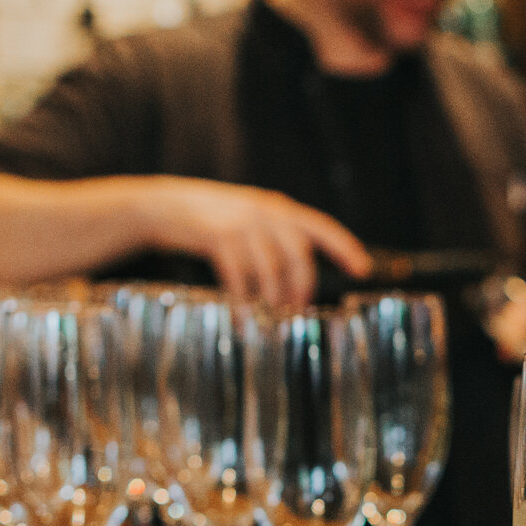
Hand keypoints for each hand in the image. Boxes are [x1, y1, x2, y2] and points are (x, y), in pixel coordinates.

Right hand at [145, 178, 369, 305]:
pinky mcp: (216, 237)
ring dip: (272, 299)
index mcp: (278, 207)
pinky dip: (242, 300)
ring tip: (270, 320)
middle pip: (298, 255)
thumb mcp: (247, 217)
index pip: (321, 227)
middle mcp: (264, 212)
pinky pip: (238, 276)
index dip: (344, 247)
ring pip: (269, 269)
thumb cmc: (210, 219)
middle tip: (297, 311)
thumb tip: (298, 280)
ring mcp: (240, 223)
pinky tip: (242, 316)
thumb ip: (274, 236)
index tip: (362, 270)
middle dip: (301, 287)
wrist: (162, 206)